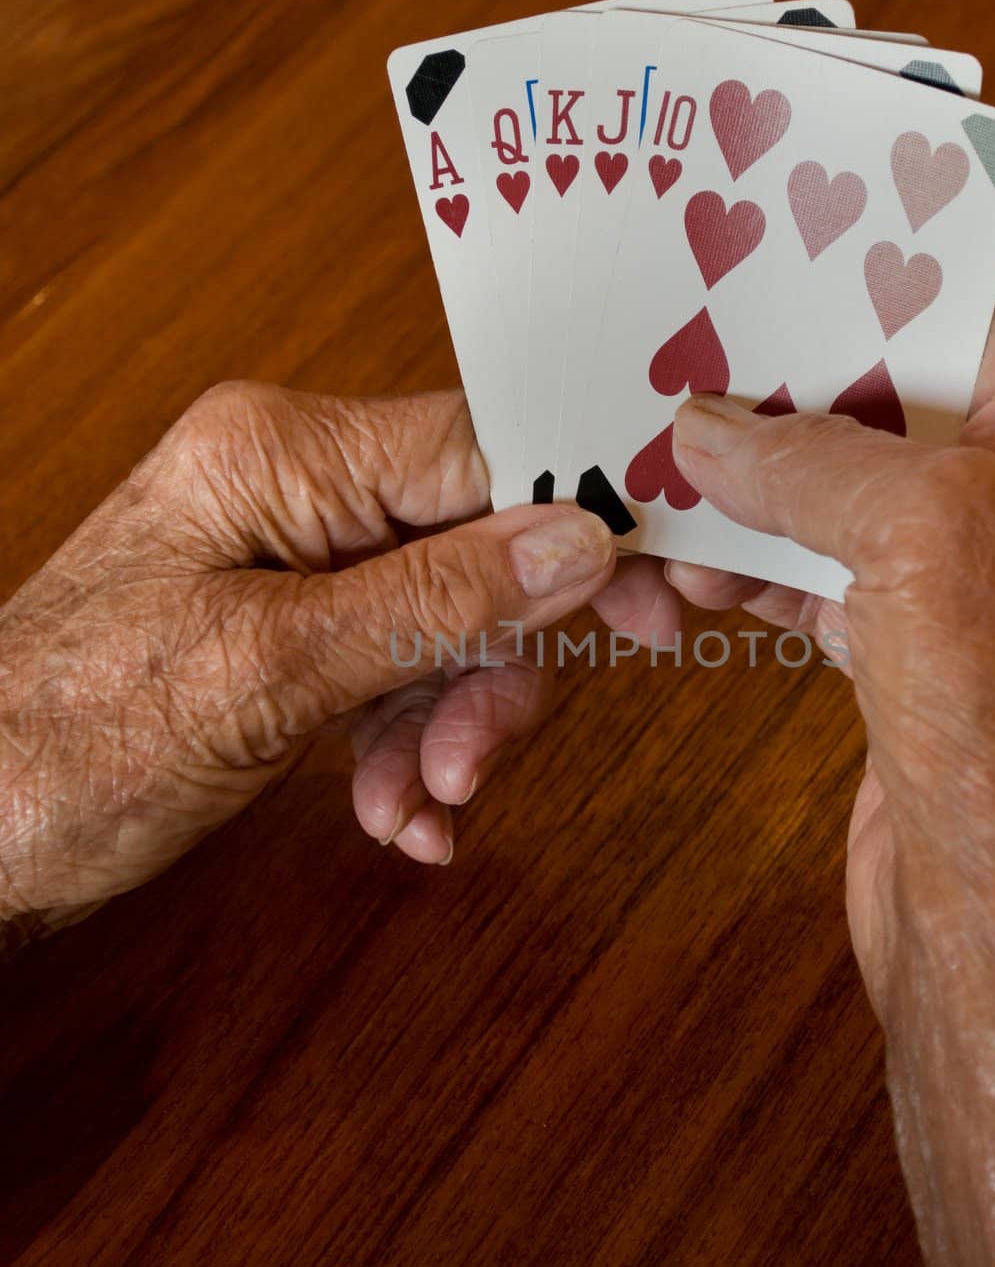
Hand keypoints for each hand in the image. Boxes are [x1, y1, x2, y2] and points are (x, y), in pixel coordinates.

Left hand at [0, 383, 669, 944]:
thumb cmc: (66, 743)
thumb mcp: (269, 674)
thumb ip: (433, 601)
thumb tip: (580, 541)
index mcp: (281, 455)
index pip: (482, 450)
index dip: (581, 521)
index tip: (657, 598)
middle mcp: (297, 493)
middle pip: (478, 551)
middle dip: (492, 667)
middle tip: (478, 758)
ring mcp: (296, 565)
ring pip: (449, 627)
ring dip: (450, 728)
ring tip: (417, 806)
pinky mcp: (293, 633)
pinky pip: (399, 674)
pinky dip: (410, 749)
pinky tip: (395, 816)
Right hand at [670, 282, 994, 1024]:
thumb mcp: (931, 546)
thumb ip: (816, 456)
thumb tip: (712, 422)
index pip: (971, 319)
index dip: (852, 293)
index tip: (744, 268)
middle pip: (900, 405)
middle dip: (783, 400)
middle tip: (675, 376)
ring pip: (854, 493)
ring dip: (755, 490)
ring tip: (661, 484)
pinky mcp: (933, 659)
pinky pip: (832, 573)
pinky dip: (761, 565)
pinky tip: (695, 570)